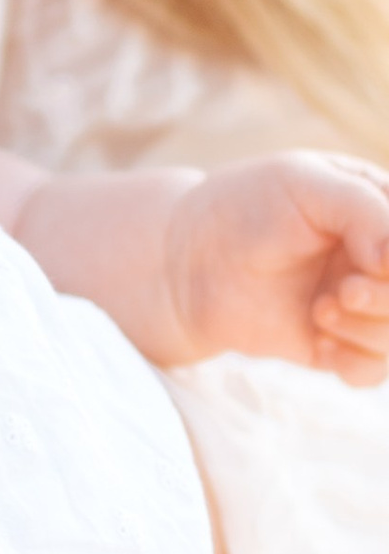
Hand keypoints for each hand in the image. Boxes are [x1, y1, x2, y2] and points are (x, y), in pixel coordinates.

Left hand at [163, 155, 388, 380]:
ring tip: (320, 310)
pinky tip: (318, 340)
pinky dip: (354, 361)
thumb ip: (366, 212)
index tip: (372, 262)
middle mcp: (386, 257)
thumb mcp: (304, 183)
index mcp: (388, 208)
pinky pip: (375, 369)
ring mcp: (367, 301)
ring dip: (370, 330)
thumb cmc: (244, 207)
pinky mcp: (340, 342)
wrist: (184, 261)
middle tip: (343, 291)